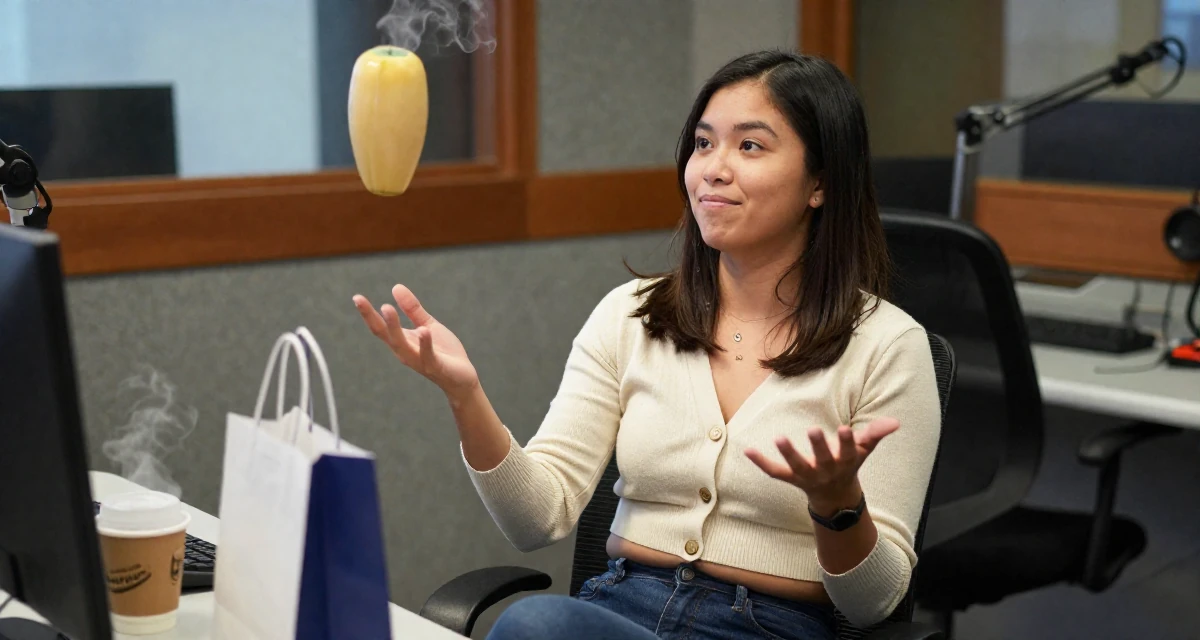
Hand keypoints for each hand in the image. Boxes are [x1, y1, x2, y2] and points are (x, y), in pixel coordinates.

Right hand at [353, 285, 479, 397]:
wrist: (461, 378)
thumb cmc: (443, 351)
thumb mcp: (427, 325)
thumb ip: (412, 309)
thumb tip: (396, 287)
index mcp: (402, 341)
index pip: (380, 327)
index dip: (367, 313)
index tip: (356, 297)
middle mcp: (405, 351)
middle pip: (384, 334)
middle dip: (372, 318)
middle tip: (359, 300)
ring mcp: (418, 360)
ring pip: (401, 344)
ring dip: (393, 326)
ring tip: (386, 308)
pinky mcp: (435, 366)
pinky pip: (427, 355)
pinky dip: (424, 343)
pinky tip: (423, 330)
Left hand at [744, 417, 899, 509]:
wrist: (835, 498)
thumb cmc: (849, 464)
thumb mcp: (864, 450)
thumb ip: (876, 434)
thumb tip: (895, 422)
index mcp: (845, 462)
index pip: (847, 452)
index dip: (846, 442)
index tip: (844, 429)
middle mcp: (826, 471)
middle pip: (822, 460)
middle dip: (818, 446)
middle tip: (813, 430)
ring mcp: (807, 476)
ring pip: (796, 467)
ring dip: (788, 454)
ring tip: (779, 438)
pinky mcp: (791, 478)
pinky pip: (775, 472)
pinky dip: (761, 463)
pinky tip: (747, 451)